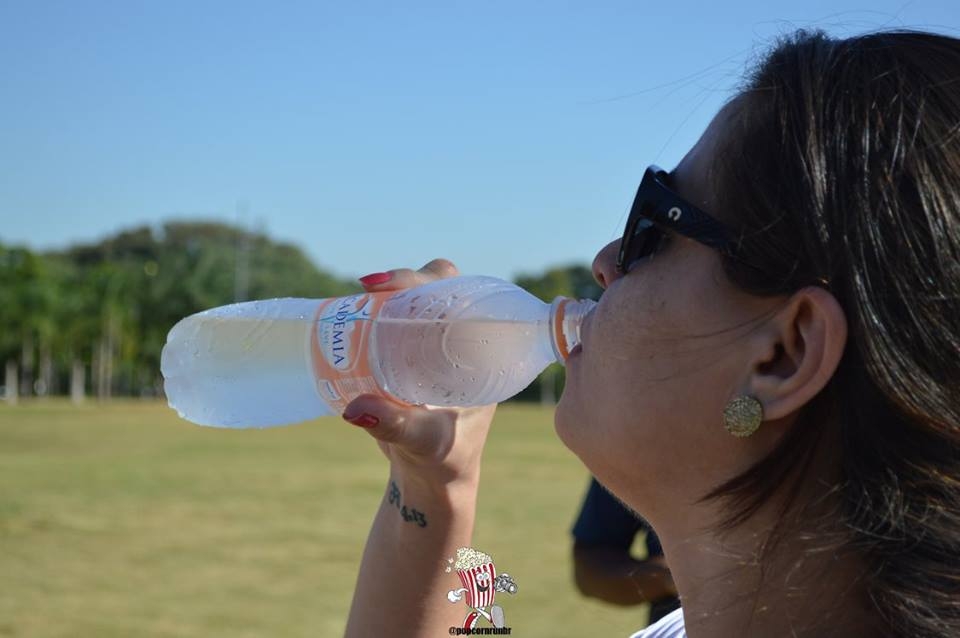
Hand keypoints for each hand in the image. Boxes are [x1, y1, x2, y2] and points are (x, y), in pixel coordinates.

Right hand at [343, 259, 497, 485]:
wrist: (433, 479)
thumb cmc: (442, 460)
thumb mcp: (422, 441)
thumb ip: (392, 426)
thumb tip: (355, 410)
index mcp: (479, 351)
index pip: (462, 296)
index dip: (430, 278)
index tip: (393, 285)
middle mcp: (459, 342)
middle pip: (435, 288)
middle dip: (404, 280)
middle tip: (370, 288)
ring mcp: (434, 348)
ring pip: (412, 303)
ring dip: (386, 296)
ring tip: (355, 300)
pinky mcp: (411, 358)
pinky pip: (394, 324)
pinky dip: (374, 315)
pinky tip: (348, 316)